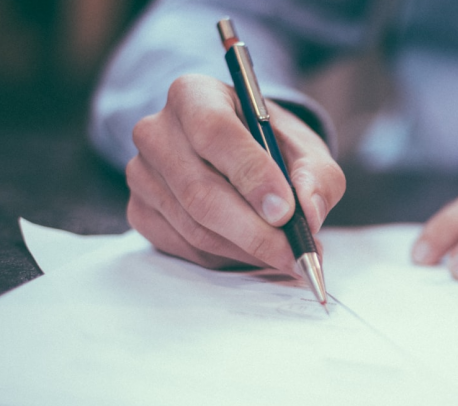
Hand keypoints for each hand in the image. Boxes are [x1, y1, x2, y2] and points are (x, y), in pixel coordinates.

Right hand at [125, 74, 344, 270]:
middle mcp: (156, 131)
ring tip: (285, 255)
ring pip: (195, 227)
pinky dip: (226, 258)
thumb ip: (317, 176)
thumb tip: (309, 213)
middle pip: (200, 191)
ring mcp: (142, 174)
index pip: (215, 132)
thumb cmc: (272, 146)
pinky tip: (253, 251)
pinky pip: (185, 247)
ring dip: (247, 250)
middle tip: (295, 254)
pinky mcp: (140, 211)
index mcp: (194, 95)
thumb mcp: (306, 149)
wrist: (240, 154)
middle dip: (255, 231)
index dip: (251, 175)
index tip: (286, 211)